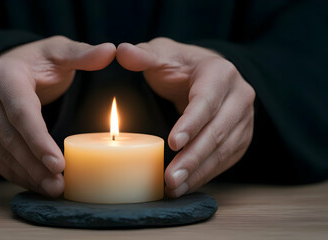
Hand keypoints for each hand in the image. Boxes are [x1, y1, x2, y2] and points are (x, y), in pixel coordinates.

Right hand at [0, 36, 115, 196]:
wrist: (9, 68)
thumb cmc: (38, 61)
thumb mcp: (59, 51)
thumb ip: (83, 53)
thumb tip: (111, 51)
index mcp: (4, 75)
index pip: (21, 112)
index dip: (38, 140)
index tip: (59, 164)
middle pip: (9, 137)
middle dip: (34, 164)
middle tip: (59, 185)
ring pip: (1, 152)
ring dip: (26, 174)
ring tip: (53, 189)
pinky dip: (16, 174)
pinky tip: (36, 183)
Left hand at [117, 37, 254, 196]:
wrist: (204, 75)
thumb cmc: (180, 65)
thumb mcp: (161, 54)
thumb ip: (143, 55)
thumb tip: (121, 51)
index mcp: (220, 73)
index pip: (206, 101)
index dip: (191, 123)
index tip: (173, 143)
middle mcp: (239, 96)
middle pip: (218, 131)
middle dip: (193, 158)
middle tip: (170, 178)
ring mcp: (244, 119)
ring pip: (224, 150)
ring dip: (199, 172)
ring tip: (174, 188)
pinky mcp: (241, 136)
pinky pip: (226, 160)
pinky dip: (206, 174)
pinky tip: (186, 186)